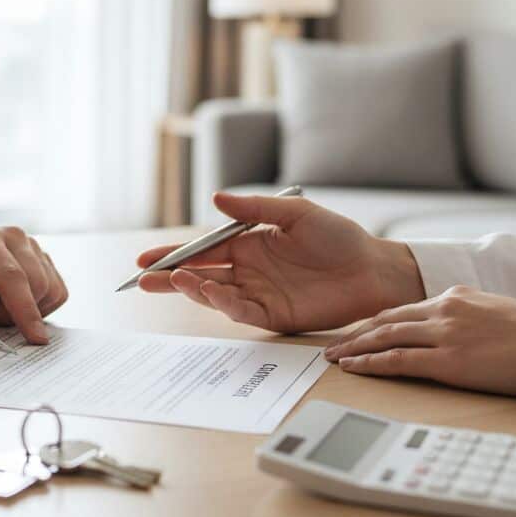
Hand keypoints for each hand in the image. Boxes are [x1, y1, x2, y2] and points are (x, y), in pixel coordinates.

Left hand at [0, 219, 67, 343]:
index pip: (12, 277)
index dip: (24, 309)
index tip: (36, 339)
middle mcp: (13, 236)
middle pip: (37, 286)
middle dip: (14, 313)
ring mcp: (32, 244)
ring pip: (50, 290)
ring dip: (26, 309)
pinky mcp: (43, 255)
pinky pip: (56, 291)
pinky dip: (39, 305)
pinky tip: (13, 298)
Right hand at [136, 192, 424, 332]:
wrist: (374, 270)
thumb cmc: (339, 237)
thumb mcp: (295, 214)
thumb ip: (254, 209)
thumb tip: (215, 199)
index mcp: (248, 245)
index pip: (202, 251)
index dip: (173, 254)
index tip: (145, 259)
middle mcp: (248, 271)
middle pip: (199, 276)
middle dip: (169, 278)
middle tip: (141, 280)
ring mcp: (259, 295)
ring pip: (215, 295)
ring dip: (193, 289)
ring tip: (177, 280)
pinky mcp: (274, 316)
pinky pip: (242, 312)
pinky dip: (224, 304)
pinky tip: (211, 292)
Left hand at [324, 286, 515, 398]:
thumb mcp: (493, 311)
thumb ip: (465, 316)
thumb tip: (451, 329)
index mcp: (454, 297)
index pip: (402, 309)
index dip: (373, 321)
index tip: (355, 330)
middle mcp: (443, 310)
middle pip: (385, 320)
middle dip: (355, 333)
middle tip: (331, 344)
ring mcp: (444, 334)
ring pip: (385, 337)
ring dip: (354, 347)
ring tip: (333, 357)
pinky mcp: (449, 361)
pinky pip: (398, 361)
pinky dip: (371, 364)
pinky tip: (354, 368)